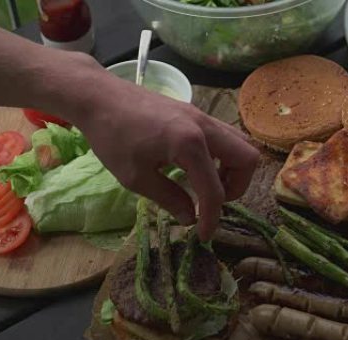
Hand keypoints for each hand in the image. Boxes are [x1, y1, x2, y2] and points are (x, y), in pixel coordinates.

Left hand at [64, 59, 259, 240]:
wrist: (100, 96)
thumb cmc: (112, 136)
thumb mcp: (136, 177)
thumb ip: (168, 198)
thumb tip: (190, 218)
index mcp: (190, 144)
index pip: (214, 190)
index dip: (212, 218)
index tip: (203, 235)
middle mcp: (205, 127)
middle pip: (248, 159)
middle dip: (237, 187)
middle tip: (212, 200)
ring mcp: (203, 117)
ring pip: (241, 144)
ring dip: (233, 169)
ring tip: (207, 184)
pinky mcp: (196, 114)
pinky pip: (225, 136)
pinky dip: (223, 156)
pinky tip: (196, 167)